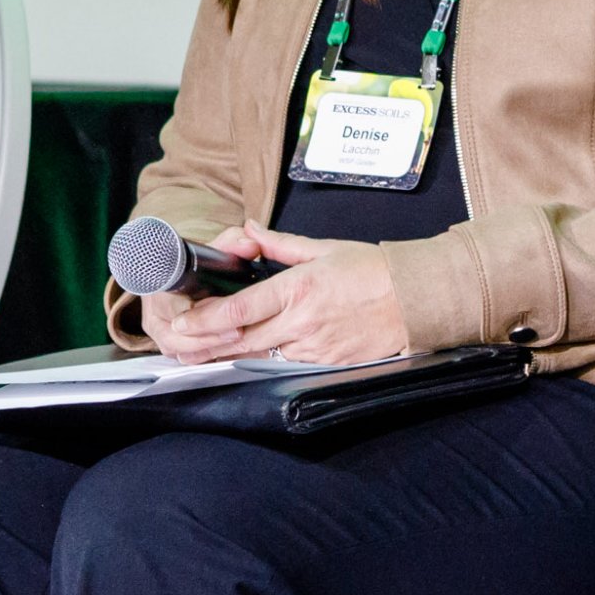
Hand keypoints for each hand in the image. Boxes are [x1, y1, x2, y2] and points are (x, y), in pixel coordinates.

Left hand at [146, 228, 410, 367]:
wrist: (415, 300)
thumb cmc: (373, 270)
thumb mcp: (324, 248)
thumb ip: (279, 244)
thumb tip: (247, 230)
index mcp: (298, 289)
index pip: (241, 309)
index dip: (206, 319)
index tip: (183, 322)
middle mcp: (302, 323)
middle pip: (240, 340)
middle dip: (206, 343)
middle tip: (179, 342)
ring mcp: (314, 347)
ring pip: (261, 355)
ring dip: (233, 351)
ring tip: (205, 347)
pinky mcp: (326, 364)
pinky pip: (287, 362)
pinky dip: (268, 356)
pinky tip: (253, 350)